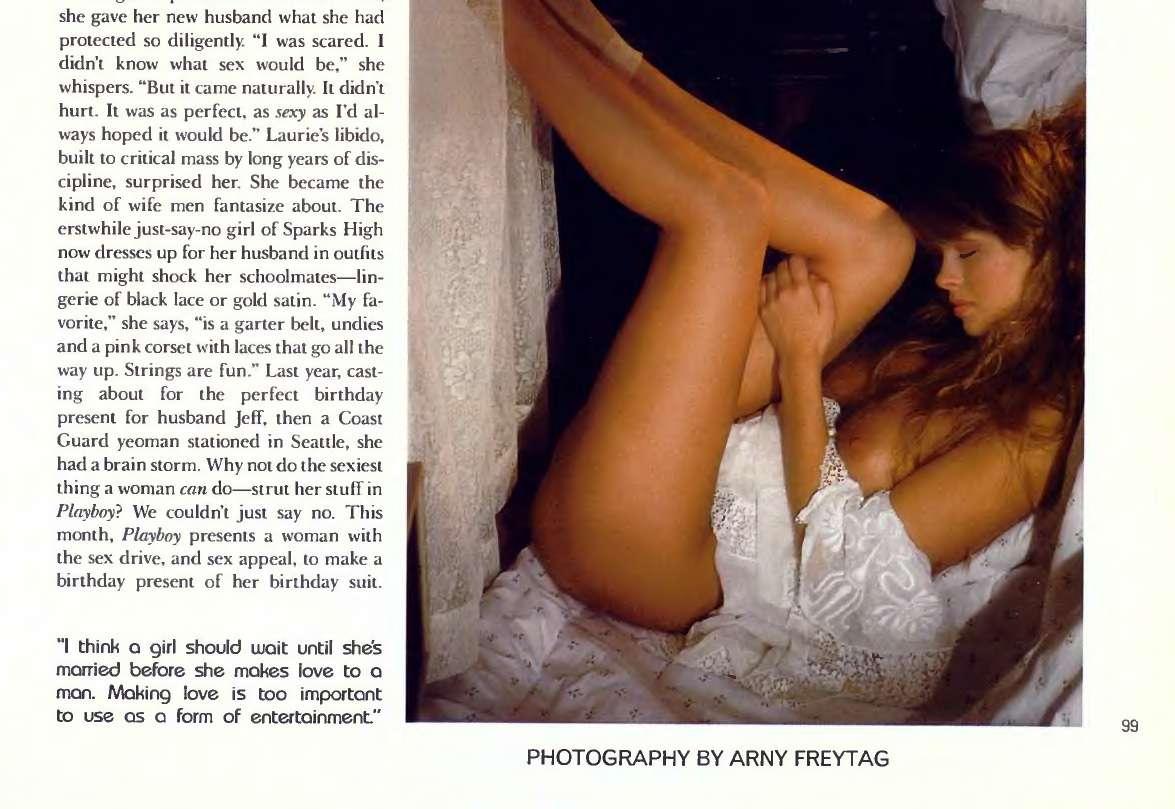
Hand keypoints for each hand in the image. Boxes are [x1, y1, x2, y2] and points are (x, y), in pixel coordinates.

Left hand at [758, 254, 835, 370]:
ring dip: (777, 274)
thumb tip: (814, 275)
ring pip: (770, 275)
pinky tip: (772, 288)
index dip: (800, 259)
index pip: (795, 261)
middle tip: (794, 271)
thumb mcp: (829, 313)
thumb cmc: (818, 336)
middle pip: (782, 266)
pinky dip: (765, 284)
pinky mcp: (763, 311)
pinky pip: (760, 288)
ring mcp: (771, 301)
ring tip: (784, 280)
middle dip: (789, 265)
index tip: (802, 263)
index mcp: (802, 290)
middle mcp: (784, 293)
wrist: (798, 356)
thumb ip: (824, 289)